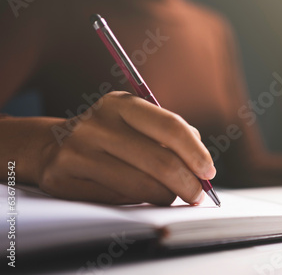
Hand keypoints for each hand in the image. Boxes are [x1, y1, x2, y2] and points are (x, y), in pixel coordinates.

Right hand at [39, 91, 215, 204]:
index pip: (170, 127)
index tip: (209, 171)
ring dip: (166, 196)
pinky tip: (140, 195)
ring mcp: (77, 152)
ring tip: (171, 195)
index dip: (195, 153)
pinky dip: (138, 201)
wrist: (51, 145)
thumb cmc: (109, 135)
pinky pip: (117, 199)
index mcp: (120, 104)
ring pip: (141, 185)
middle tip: (197, 194)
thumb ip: (170, 134)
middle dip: (187, 183)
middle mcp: (97, 124)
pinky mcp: (64, 179)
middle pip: (160, 161)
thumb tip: (202, 163)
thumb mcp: (135, 121)